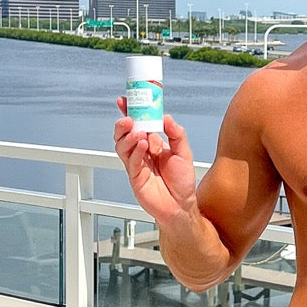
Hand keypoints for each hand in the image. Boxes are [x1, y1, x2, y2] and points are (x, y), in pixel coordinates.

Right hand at [113, 101, 196, 225]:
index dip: (131, 113)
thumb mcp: (184, 152)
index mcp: (153, 144)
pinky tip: (143, 145)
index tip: (126, 101)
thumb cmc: (182, 182)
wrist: (181, 206)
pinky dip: (136, 151)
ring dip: (128, 137)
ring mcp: (137, 164)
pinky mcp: (135, 177)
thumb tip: (166, 118)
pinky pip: (131, 161)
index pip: (139, 124)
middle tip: (128, 117)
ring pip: (122, 146)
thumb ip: (176, 134)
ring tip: (138, 132)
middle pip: (125, 134)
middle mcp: (143, 153)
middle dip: (124, 124)